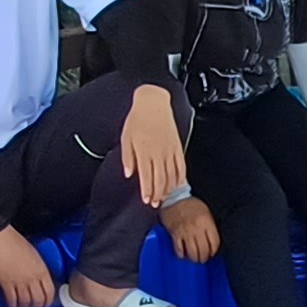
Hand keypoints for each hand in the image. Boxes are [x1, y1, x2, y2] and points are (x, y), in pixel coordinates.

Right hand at [0, 226, 58, 306]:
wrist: (0, 241)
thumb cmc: (16, 243)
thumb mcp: (35, 255)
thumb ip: (39, 268)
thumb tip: (39, 277)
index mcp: (42, 271)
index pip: (50, 291)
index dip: (49, 300)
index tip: (47, 303)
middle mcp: (32, 279)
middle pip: (38, 300)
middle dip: (38, 306)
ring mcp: (20, 283)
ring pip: (25, 302)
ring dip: (25, 306)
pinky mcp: (7, 285)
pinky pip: (12, 300)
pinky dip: (12, 304)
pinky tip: (12, 305)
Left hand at [119, 84, 187, 203]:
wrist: (153, 103)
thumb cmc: (137, 119)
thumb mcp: (126, 138)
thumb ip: (127, 158)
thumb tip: (129, 173)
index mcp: (144, 152)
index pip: (147, 177)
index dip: (147, 191)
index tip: (147, 200)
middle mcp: (158, 154)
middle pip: (160, 180)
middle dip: (158, 194)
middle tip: (155, 204)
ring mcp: (169, 151)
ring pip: (171, 175)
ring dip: (168, 189)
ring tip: (164, 197)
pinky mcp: (177, 147)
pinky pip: (181, 166)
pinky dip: (180, 177)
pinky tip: (178, 184)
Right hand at [164, 198, 221, 262]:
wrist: (174, 197)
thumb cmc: (190, 204)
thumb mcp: (206, 212)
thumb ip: (210, 226)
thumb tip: (211, 240)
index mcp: (207, 222)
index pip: (214, 243)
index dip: (213, 251)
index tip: (211, 253)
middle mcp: (197, 229)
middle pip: (203, 250)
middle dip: (204, 257)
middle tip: (203, 258)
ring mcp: (185, 232)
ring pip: (192, 252)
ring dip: (194, 258)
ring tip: (194, 259)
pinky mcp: (175, 234)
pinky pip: (179, 249)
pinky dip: (181, 254)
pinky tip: (183, 254)